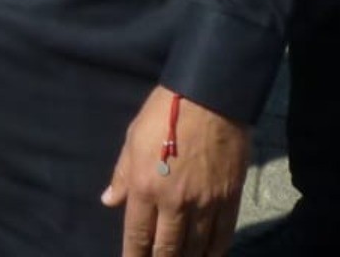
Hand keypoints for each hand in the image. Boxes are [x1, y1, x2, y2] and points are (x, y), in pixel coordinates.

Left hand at [102, 86, 248, 255]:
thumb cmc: (163, 114)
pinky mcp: (229, 199)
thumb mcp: (132, 139)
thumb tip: (109, 201)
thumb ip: (122, 175)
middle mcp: (175, 202)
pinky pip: (222, 236)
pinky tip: (207, 256)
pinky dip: (214, 251)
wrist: (210, 98)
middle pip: (167, 248)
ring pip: (195, 248)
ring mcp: (205, 204)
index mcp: (146, 187)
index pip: (138, 235)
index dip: (134, 256)